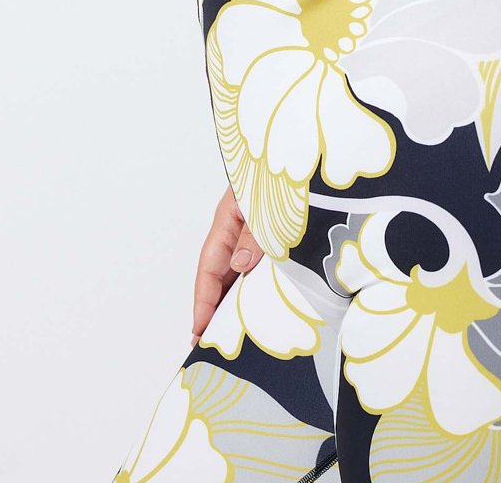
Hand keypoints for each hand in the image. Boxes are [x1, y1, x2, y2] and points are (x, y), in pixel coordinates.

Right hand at [191, 184, 264, 345]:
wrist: (302, 154)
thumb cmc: (279, 173)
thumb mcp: (264, 202)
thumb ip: (253, 232)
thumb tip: (240, 265)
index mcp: (227, 220)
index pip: (209, 268)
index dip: (203, 301)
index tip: (198, 331)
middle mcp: (236, 230)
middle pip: (219, 276)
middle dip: (213, 309)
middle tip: (208, 346)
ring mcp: (252, 234)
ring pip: (238, 274)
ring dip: (234, 301)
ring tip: (231, 335)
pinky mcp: (272, 237)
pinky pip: (258, 267)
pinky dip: (254, 288)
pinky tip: (260, 306)